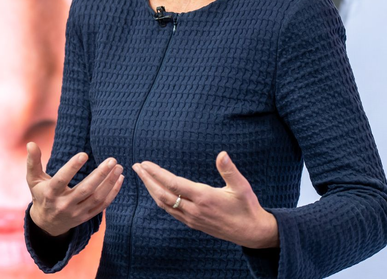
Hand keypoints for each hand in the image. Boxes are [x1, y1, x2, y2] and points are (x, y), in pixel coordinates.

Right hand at [26, 142, 123, 236]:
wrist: (46, 223)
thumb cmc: (40, 194)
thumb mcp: (33, 179)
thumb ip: (33, 161)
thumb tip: (31, 143)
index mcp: (50, 193)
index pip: (61, 180)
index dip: (72, 167)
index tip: (84, 154)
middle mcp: (64, 205)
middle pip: (85, 190)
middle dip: (100, 175)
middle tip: (112, 160)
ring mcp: (76, 213)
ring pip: (96, 198)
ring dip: (109, 182)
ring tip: (118, 167)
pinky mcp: (86, 217)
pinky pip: (102, 206)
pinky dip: (113, 193)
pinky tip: (119, 179)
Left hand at [132, 151, 278, 248]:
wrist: (251, 232)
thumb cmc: (247, 207)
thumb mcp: (241, 187)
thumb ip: (229, 170)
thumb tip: (222, 154)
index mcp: (204, 197)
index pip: (173, 184)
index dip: (157, 173)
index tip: (144, 163)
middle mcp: (194, 209)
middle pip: (163, 194)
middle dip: (147, 180)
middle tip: (135, 167)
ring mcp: (192, 218)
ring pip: (164, 204)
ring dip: (151, 189)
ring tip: (142, 176)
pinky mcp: (193, 223)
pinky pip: (171, 211)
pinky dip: (159, 200)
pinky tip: (156, 192)